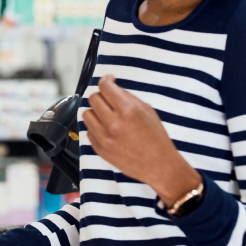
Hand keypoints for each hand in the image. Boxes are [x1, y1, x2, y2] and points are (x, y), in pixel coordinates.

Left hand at [83, 75, 200, 205]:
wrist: (159, 166)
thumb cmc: (157, 139)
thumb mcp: (148, 111)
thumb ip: (128, 97)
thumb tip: (113, 87)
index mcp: (128, 111)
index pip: (105, 87)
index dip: (106, 80)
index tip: (108, 80)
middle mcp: (113, 124)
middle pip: (93, 98)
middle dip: (102, 95)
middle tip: (109, 99)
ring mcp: (104, 138)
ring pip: (86, 113)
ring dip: (96, 111)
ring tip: (107, 115)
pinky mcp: (100, 149)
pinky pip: (88, 130)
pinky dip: (96, 127)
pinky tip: (107, 129)